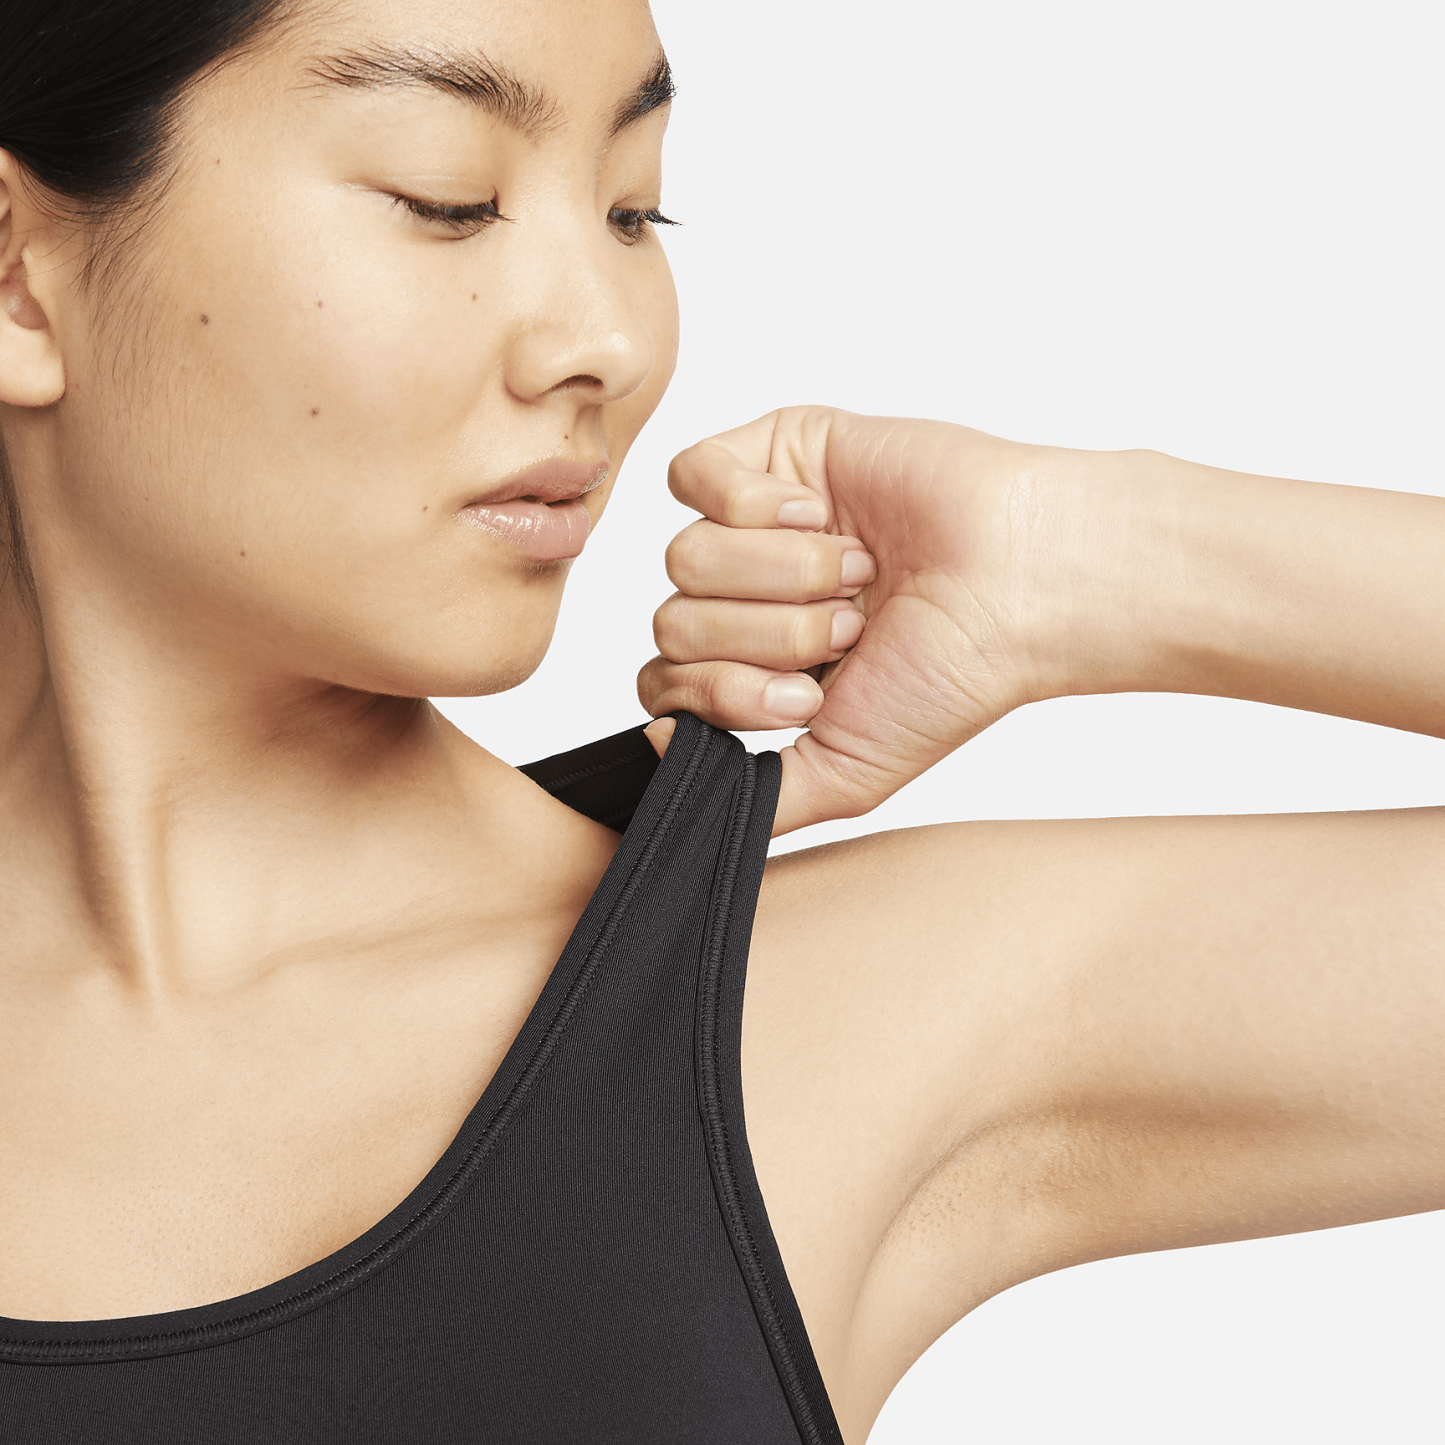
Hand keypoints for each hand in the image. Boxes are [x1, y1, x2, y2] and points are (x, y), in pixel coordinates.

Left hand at [637, 407, 1079, 833]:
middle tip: (851, 628)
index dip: (725, 695)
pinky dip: (756, 506)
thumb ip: (756, 797)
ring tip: (857, 575)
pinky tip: (823, 516)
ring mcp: (754, 524)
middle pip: (672, 624)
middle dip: (769, 638)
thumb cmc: (952, 672)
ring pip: (685, 557)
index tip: (812, 697)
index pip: (666, 685)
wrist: (1019, 582)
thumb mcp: (849, 773)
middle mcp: (749, 597)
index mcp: (758, 665)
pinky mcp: (770, 452)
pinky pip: (693, 477)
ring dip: (782, 576)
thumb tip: (658, 753)